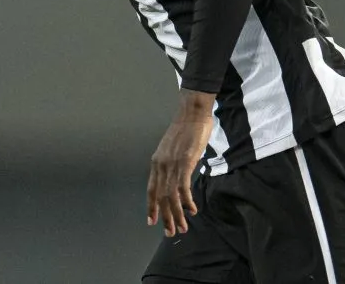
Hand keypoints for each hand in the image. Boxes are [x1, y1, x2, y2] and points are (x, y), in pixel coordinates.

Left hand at [147, 90, 215, 236]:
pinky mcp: (185, 162)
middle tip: (171, 232)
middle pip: (161, 197)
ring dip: (177, 214)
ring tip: (183, 227)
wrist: (193, 112)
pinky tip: (192, 209)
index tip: (152, 222)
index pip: (151, 190)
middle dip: (166, 217)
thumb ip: (173, 162)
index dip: (151, 207)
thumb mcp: (174, 148)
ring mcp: (172, 164)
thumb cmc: (187, 128)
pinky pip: (183, 188)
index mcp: (156, 162)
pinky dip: (187, 201)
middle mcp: (161, 165)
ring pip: (172, 196)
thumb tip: (180, 174)